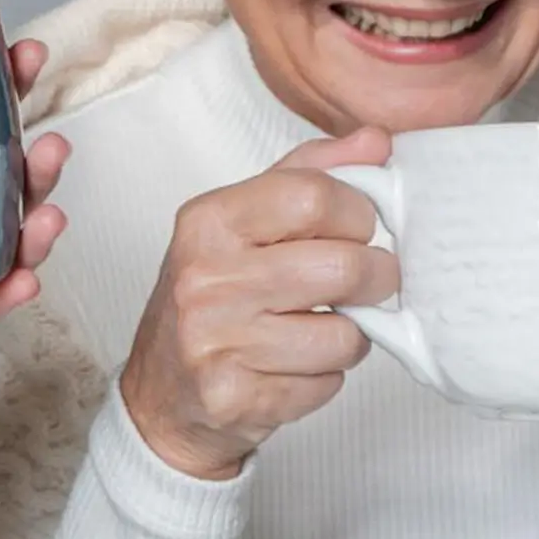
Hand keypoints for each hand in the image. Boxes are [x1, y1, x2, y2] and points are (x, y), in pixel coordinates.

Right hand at [118, 126, 398, 480]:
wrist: (161, 394)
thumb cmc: (211, 298)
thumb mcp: (243, 222)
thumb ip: (309, 174)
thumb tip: (377, 141)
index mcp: (209, 221)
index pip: (315, 195)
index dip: (358, 212)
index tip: (357, 227)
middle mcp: (205, 278)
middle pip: (342, 266)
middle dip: (377, 277)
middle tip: (369, 282)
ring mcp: (216, 341)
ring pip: (345, 334)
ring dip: (351, 335)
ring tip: (322, 328)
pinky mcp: (234, 396)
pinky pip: (327, 383)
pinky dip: (325, 377)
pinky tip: (294, 367)